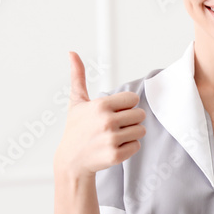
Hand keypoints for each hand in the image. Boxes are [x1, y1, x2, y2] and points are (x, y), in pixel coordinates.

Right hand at [53, 51, 145, 178]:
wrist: (71, 161)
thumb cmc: (76, 129)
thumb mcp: (76, 102)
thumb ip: (78, 76)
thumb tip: (72, 52)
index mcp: (101, 105)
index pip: (133, 99)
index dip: (126, 106)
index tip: (114, 112)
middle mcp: (107, 121)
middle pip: (140, 115)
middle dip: (130, 120)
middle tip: (115, 126)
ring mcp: (111, 139)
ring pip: (141, 130)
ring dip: (131, 134)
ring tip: (114, 137)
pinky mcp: (116, 155)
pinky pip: (137, 146)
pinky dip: (129, 148)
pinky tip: (114, 148)